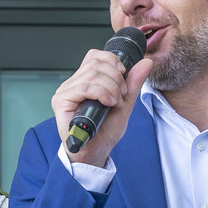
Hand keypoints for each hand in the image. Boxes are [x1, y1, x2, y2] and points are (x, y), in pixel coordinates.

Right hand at [50, 47, 153, 167]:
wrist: (96, 151)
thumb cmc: (105, 131)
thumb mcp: (125, 102)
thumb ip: (134, 83)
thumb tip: (146, 62)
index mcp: (85, 80)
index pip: (95, 56)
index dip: (112, 61)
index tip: (123, 76)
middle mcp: (73, 83)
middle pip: (96, 62)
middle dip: (115, 78)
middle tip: (121, 96)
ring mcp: (65, 91)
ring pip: (92, 74)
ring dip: (110, 87)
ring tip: (114, 102)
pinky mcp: (61, 101)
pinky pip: (84, 86)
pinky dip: (101, 93)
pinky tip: (107, 103)